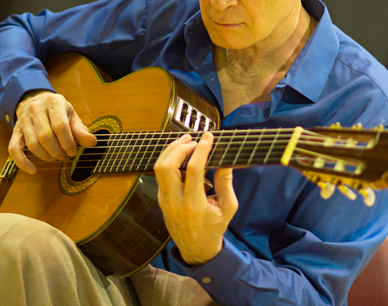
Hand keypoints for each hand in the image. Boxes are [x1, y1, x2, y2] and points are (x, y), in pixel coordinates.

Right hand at [8, 90, 96, 173]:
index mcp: (54, 102)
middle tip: (64, 156)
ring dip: (45, 156)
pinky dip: (22, 162)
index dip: (67, 142)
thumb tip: (92, 143)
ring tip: (55, 157)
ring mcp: (23, 120)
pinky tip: (33, 170)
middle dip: (57, 151)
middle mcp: (36, 109)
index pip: (60, 126)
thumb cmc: (58, 111)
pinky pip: (13, 148)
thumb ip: (81, 130)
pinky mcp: (15, 130)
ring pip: (32, 144)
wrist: (37, 101)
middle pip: (45, 136)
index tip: (72, 152)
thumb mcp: (72, 116)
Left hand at [154, 132, 237, 265]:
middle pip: (167, 166)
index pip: (193, 170)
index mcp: (194, 206)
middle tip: (194, 139)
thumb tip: (225, 159)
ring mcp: (164, 201)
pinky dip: (169, 159)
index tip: (208, 137)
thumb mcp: (228, 207)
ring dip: (171, 150)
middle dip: (180, 147)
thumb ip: (226, 182)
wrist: (196, 249)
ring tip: (186, 140)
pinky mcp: (161, 198)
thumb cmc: (214, 227)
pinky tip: (181, 153)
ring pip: (159, 168)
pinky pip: (160, 174)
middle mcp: (175, 202)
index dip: (201, 149)